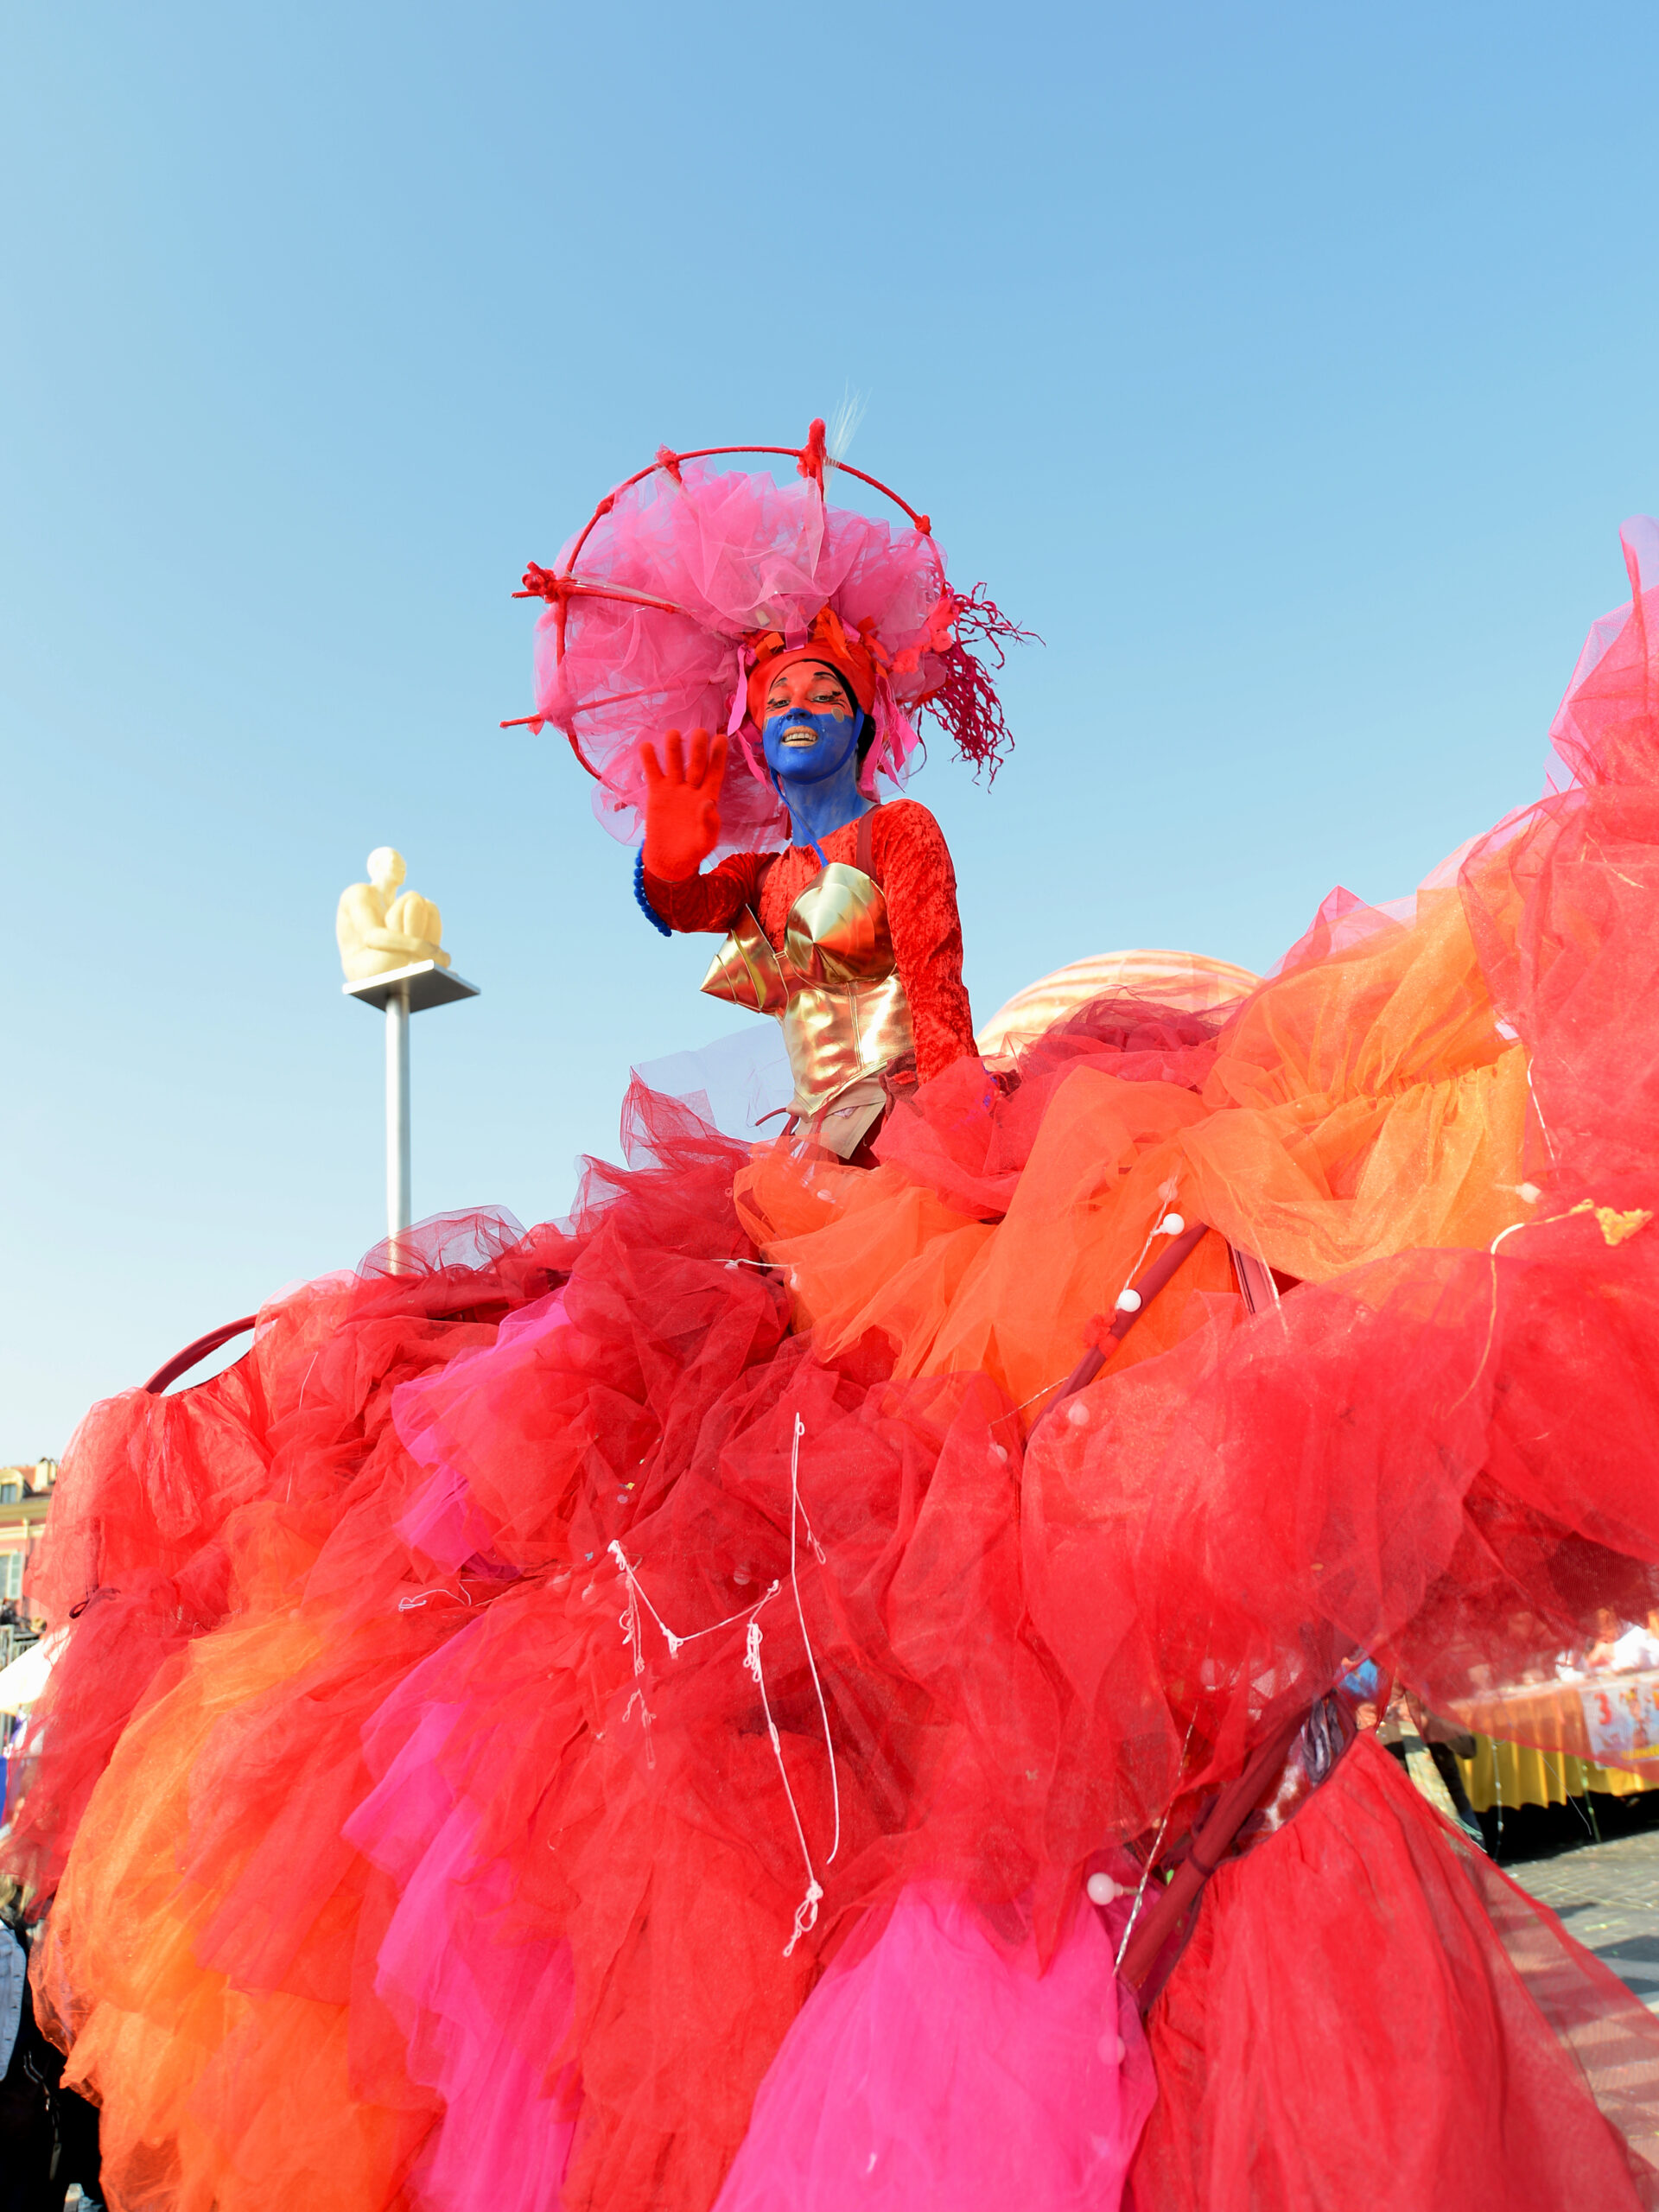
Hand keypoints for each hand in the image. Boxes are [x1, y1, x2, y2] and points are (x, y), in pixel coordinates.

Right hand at [640, 727, 725, 880]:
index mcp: (708, 797)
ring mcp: (674, 788)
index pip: (715, 773)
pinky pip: (653, 772)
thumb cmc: (693, 851)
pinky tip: (646, 746)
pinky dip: (649, 760)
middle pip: (696, 763)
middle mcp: (692, 788)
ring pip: (674, 763)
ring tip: (673, 734)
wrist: (669, 859)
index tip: (721, 739)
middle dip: (698, 748)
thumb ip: (709, 823)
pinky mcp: (656, 792)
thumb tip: (708, 803)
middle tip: (699, 732)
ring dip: (674, 748)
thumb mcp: (705, 842)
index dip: (718, 756)